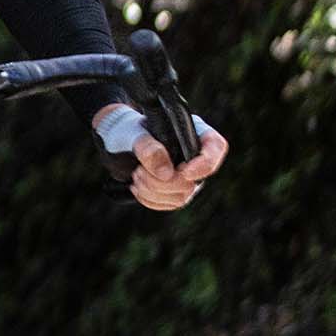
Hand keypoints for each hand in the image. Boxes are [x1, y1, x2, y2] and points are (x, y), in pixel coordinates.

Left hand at [93, 104, 228, 210]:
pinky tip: (137, 187)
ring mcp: (188, 176)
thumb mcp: (133, 133)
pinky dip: (150, 199)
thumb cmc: (129, 130)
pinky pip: (170, 204)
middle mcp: (196, 157)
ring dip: (154, 191)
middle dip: (163, 182)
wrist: (120, 142)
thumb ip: (148, 147)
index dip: (205, 164)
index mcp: (194, 132)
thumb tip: (166, 174)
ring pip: (182, 197)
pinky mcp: (176, 191)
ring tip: (135, 175)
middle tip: (139, 171)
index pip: (216, 147)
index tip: (183, 172)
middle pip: (194, 181)